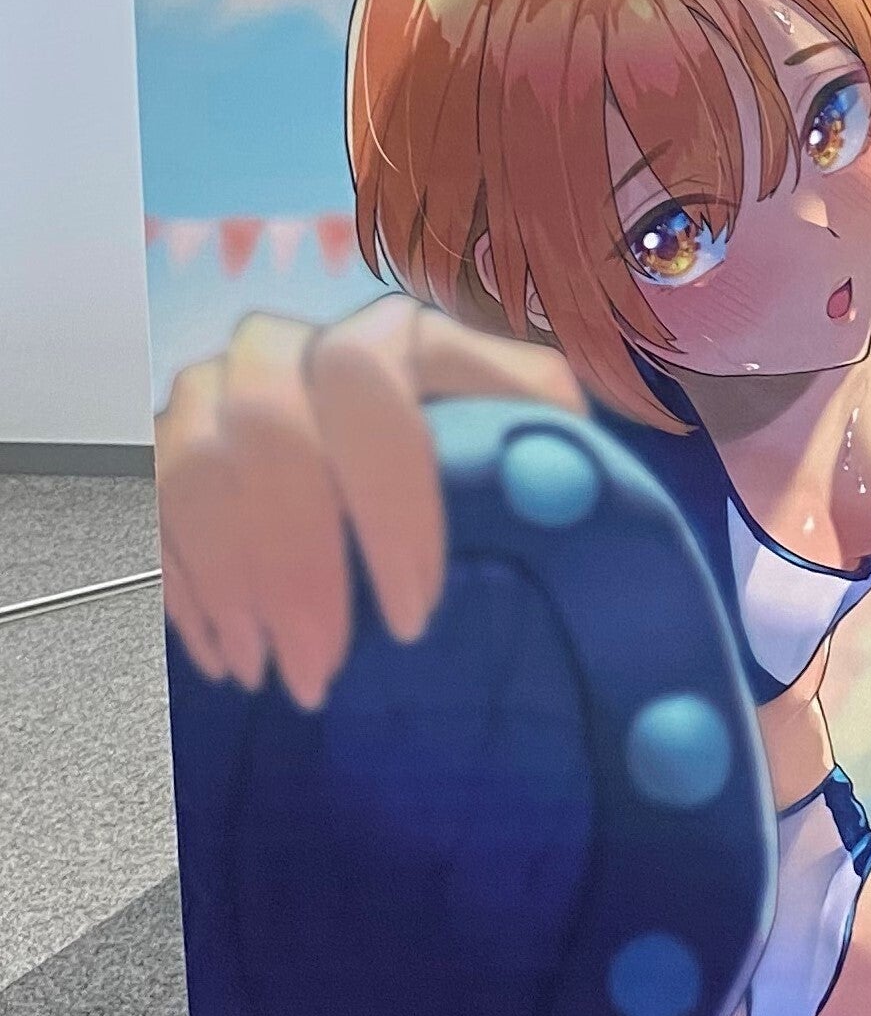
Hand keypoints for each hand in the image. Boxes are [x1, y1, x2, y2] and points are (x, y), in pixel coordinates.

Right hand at [155, 298, 583, 708]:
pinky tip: (225, 658)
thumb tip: (575, 484)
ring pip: (195, 470)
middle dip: (295, 565)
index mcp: (390, 337)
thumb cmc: (488, 457)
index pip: (370, 385)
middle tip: (324, 670)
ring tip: (269, 678)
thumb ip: (551, 442)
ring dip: (231, 585)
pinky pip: (150, 507)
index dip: (385, 498)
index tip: (413, 613)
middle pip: (269, 432)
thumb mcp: (537, 439)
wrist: (397, 449)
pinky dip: (185, 589)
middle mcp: (292, 348)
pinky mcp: (165, 442)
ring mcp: (214, 389)